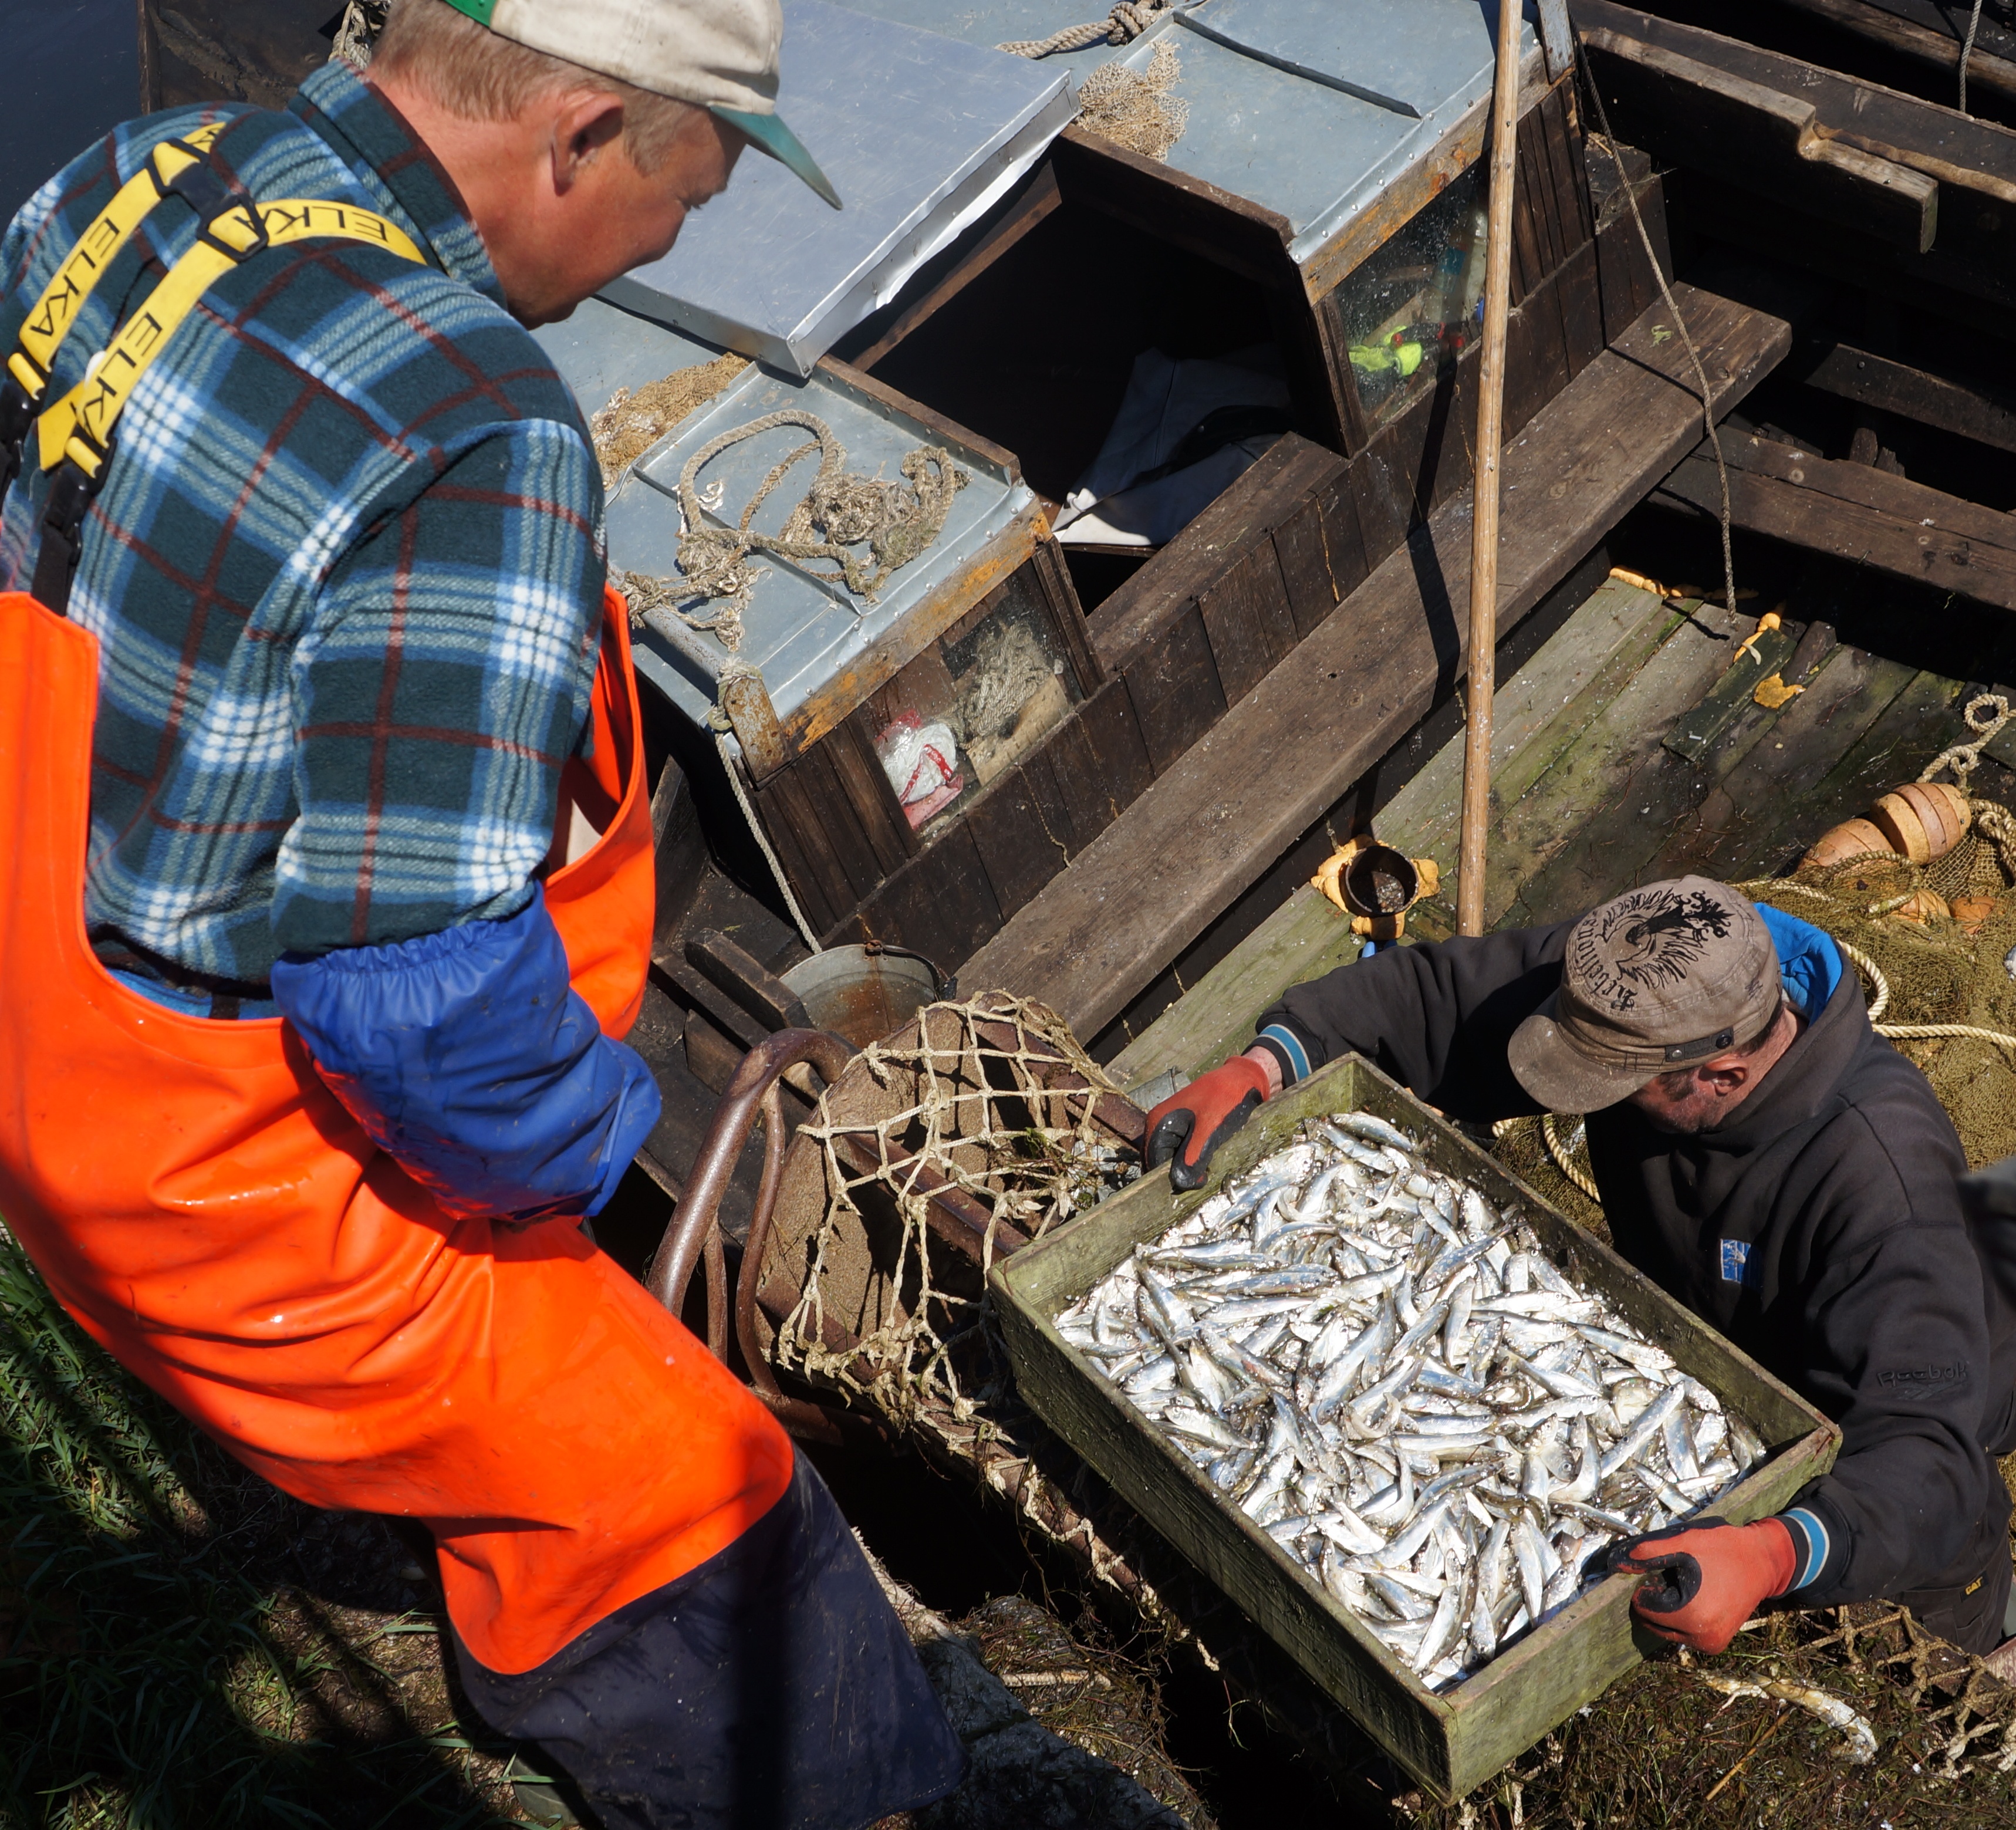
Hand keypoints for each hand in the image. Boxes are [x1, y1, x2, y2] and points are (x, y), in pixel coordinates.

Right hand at [1143, 1054, 1272, 1191]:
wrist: (1242, 1079)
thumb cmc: (1225, 1099)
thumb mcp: (1210, 1130)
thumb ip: (1193, 1157)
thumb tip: (1181, 1183)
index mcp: (1158, 1122)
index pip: (1153, 1163)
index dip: (1172, 1178)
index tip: (1193, 1185)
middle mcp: (1159, 1123)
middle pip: (1161, 1161)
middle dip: (1179, 1173)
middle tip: (1204, 1179)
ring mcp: (1170, 1125)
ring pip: (1172, 1158)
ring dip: (1188, 1167)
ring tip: (1207, 1169)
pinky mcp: (1183, 1127)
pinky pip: (1182, 1150)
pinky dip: (1193, 1158)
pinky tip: (1208, 1159)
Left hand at [1613, 1515, 1795, 1653]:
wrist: (1762, 1561)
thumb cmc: (1723, 1548)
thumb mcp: (1682, 1541)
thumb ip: (1645, 1553)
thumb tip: (1614, 1564)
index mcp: (1691, 1617)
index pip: (1644, 1607)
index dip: (1648, 1584)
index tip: (1667, 1568)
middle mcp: (1701, 1639)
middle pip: (1654, 1620)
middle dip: (1658, 1597)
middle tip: (1679, 1575)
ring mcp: (1710, 1644)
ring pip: (1667, 1627)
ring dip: (1669, 1607)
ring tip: (1690, 1583)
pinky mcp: (1716, 1643)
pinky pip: (1684, 1631)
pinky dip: (1682, 1615)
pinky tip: (1697, 1594)